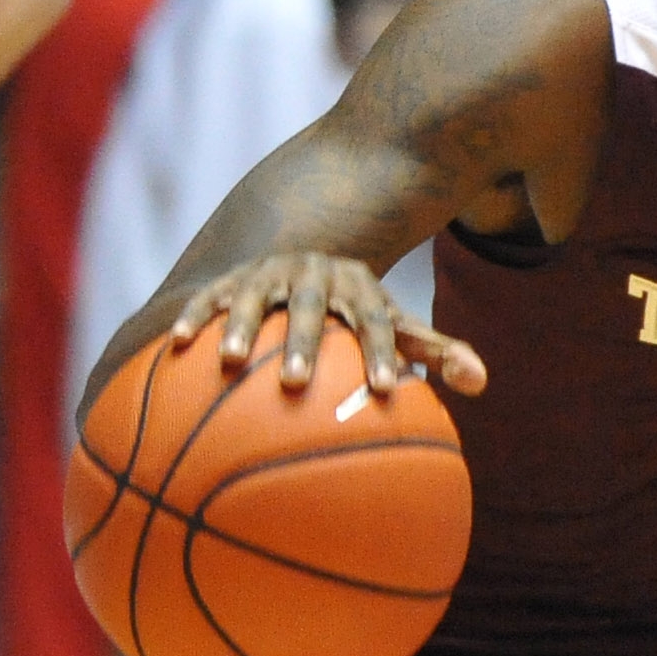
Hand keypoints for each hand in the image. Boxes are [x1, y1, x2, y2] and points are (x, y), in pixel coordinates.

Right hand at [170, 253, 487, 396]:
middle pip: (311, 308)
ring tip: (228, 363)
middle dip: (304, 343)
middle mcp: (315, 275)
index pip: (377, 321)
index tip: (386, 391)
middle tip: (295, 384)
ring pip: (254, 298)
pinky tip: (175, 344)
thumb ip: (437, 352)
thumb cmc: (359, 315)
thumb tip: (481, 384)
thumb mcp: (396, 327)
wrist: (311, 264)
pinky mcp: (231, 280)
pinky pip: (208, 297)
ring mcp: (270, 275)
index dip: (382, 354)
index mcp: (360, 288)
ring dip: (240, 327)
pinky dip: (193, 317)